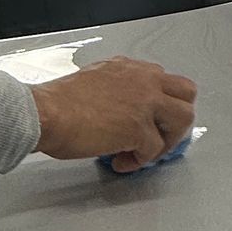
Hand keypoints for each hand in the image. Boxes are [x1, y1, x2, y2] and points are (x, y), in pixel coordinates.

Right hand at [31, 56, 197, 172]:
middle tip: (162, 135)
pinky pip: (154, 150)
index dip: (160, 103)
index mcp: (128, 68)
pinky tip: (121, 162)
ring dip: (167, 139)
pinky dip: (139, 162)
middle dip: (177, 117)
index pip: (163, 80)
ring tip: (147, 152)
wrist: (45, 113)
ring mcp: (145, 103)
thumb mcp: (92, 81)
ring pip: (183, 119)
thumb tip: (118, 111)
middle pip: (186, 93)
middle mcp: (142, 80)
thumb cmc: (56, 102)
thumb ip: (114, 90)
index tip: (151, 118)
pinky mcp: (139, 129)